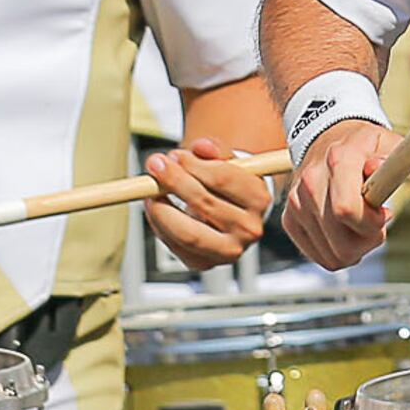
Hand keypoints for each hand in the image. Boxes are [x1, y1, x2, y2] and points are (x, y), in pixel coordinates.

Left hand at [144, 140, 274, 272]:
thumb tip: (202, 146)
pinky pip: (175, 246)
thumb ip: (214, 149)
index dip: (194, 165)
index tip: (175, 156)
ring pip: (187, 232)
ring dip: (161, 209)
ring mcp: (229, 251)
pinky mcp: (206, 263)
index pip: (223, 179)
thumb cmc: (228, 184)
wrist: (232, 211)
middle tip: (155, 166)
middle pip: (204, 204)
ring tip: (151, 192)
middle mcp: (249, 229)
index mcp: (259, 198)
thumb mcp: (226, 160)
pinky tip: (157, 209)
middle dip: (174, 182)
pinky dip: (160, 226)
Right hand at [281, 119, 396, 268]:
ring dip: (355, 248)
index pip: (346, 210)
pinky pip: (320, 256)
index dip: (372, 224)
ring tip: (361, 224)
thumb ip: (392, 158)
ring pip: (332, 256)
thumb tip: (377, 167)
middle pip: (342, 244)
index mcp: (338, 160)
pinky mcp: (289, 219)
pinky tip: (345, 230)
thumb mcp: (388, 143)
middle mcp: (311, 182)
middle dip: (368, 241)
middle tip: (377, 223)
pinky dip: (338, 250)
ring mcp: (297, 203)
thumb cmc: (365, 147)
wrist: (327, 139)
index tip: (385, 213)